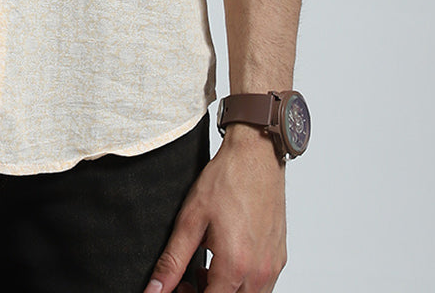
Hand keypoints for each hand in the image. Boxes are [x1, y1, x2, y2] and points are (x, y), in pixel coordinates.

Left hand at [143, 126, 286, 292]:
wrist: (256, 156)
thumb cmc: (227, 181)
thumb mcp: (190, 219)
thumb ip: (172, 261)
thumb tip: (155, 289)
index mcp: (235, 266)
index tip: (180, 285)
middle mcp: (259, 272)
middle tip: (189, 277)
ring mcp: (272, 266)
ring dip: (225, 291)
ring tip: (206, 268)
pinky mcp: (279, 258)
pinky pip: (262, 286)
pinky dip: (242, 283)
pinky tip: (227, 261)